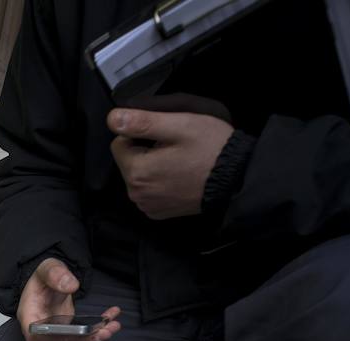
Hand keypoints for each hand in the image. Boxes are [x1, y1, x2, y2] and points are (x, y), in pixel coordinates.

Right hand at [17, 258, 120, 340]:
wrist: (50, 281)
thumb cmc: (44, 277)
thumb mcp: (48, 268)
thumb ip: (56, 274)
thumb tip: (71, 286)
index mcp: (29, 316)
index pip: (35, 336)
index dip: (55, 338)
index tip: (76, 332)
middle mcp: (40, 330)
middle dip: (84, 339)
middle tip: (104, 330)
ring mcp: (53, 335)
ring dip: (94, 339)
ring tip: (113, 327)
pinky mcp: (66, 335)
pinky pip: (80, 340)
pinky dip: (96, 334)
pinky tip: (110, 323)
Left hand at [109, 107, 233, 219]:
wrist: (236, 179)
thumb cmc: (211, 149)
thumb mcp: (179, 125)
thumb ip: (143, 122)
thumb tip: (113, 118)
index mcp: (137, 171)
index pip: (119, 142)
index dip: (139, 133)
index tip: (162, 134)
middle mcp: (136, 193)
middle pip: (128, 161)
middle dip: (145, 150)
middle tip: (174, 146)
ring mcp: (147, 205)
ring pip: (138, 175)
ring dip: (152, 165)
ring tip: (179, 160)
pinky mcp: (158, 212)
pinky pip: (148, 190)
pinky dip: (159, 181)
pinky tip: (179, 175)